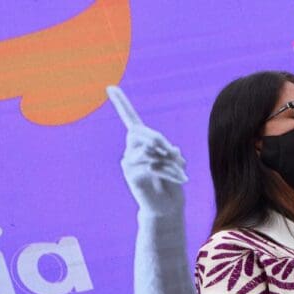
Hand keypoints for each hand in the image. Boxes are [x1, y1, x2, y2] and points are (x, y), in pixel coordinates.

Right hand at [107, 86, 187, 215]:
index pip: (129, 119)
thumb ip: (169, 151)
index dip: (121, 103)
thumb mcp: (174, 161)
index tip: (110, 87)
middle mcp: (130, 150)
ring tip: (181, 172)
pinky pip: (152, 165)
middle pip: (140, 132)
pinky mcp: (132, 175)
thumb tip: (169, 149)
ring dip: (169, 161)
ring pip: (148, 150)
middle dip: (159, 140)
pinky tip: (182, 179)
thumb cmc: (172, 182)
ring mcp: (128, 163)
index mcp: (141, 143)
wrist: (167, 207)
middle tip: (176, 157)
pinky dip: (170, 171)